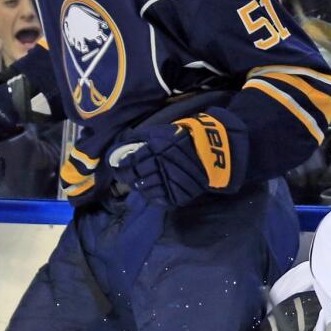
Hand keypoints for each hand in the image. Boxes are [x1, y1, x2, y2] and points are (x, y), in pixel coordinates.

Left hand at [108, 110, 245, 207]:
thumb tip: (121, 145)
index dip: (121, 166)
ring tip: (138, 184)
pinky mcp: (178, 193)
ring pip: (145, 189)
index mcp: (154, 150)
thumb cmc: (184, 137)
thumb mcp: (161, 131)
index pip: (130, 162)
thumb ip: (141, 138)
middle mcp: (159, 166)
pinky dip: (153, 196)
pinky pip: (160, 199)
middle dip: (127, 177)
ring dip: (139, 187)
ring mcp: (169, 182)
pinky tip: (151, 192)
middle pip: (135, 177)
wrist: (212, 150)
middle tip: (125, 177)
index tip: (118, 167)